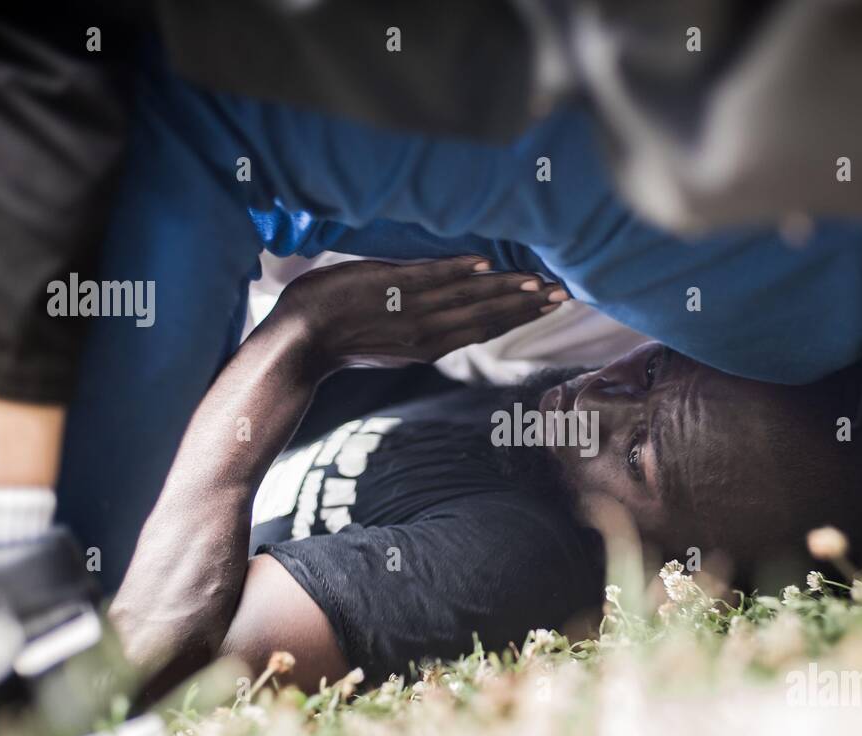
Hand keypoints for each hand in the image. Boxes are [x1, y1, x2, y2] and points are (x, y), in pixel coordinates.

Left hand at [265, 256, 568, 370]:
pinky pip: (431, 278)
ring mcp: (410, 310)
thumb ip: (419, 333)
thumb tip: (442, 322)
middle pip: (488, 315)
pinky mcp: (389, 288)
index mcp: (429, 346)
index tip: (547, 305)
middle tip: (562, 294)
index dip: (519, 316)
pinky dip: (458, 271)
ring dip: (505, 289)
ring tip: (537, 281)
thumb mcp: (389, 344)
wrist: (300, 342)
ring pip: (467, 298)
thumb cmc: (339, 338)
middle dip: (527, 305)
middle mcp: (427, 333)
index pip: (485, 327)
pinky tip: (484, 263)